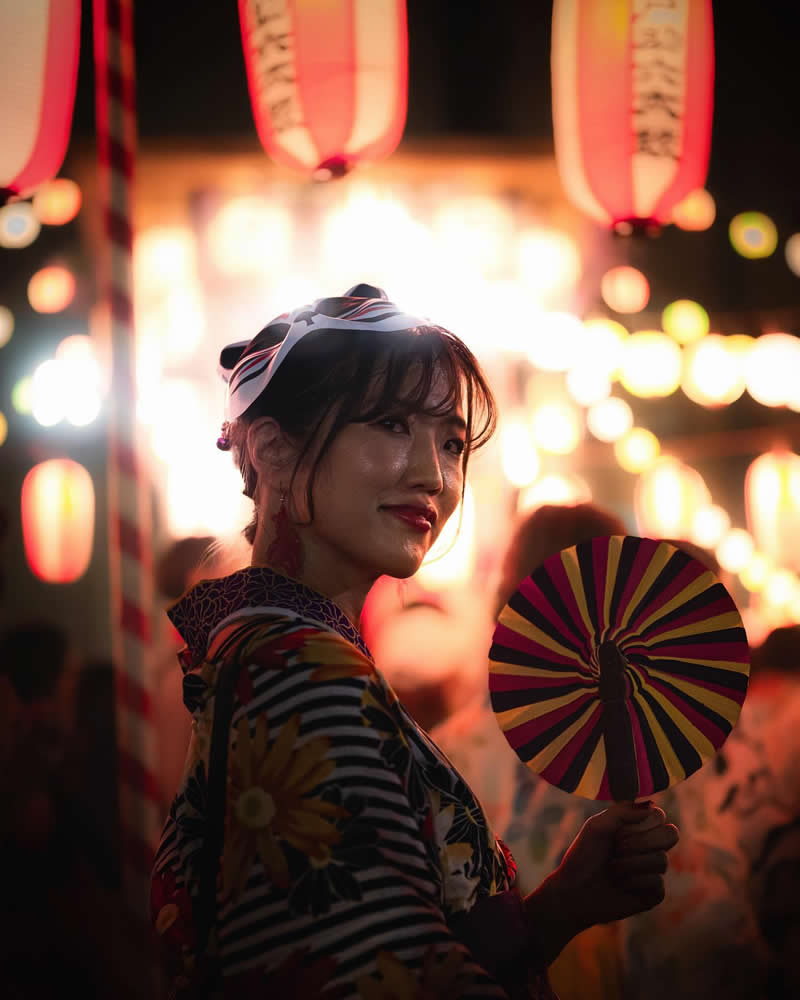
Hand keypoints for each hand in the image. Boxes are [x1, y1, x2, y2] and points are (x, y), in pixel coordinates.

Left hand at [523, 801, 678, 965]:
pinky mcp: (654, 893)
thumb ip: (622, 811)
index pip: (659, 816)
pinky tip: (621, 885)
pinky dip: (634, 882)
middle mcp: (650, 847)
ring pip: (662, 860)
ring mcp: (654, 870)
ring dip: (631, 863)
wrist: (574, 891)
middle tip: (618, 848)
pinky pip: (658, 883)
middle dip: (642, 841)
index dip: (642, 823)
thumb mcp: (597, 826)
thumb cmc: (584, 855)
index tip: (618, 832)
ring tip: (613, 869)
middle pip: (671, 834)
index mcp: (638, 828)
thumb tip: (652, 806)